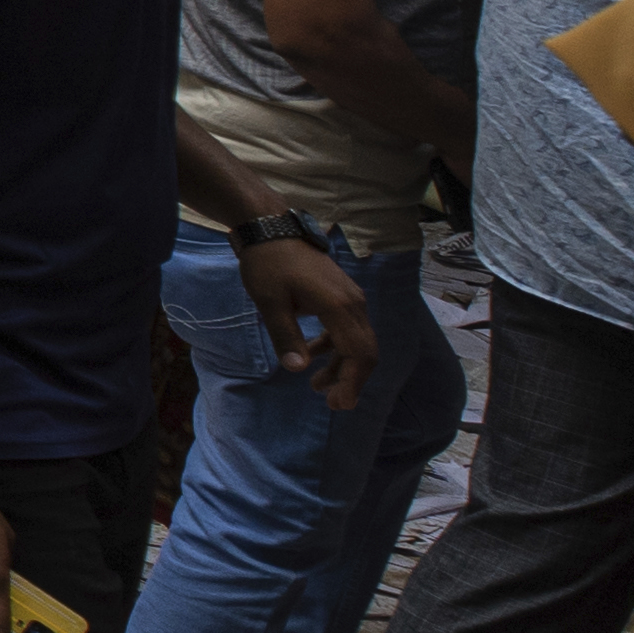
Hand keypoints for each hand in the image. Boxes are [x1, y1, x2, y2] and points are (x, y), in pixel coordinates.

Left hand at [238, 232, 374, 410]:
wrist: (271, 228)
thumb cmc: (268, 263)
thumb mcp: (270, 302)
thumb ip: (285, 336)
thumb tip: (297, 369)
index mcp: (339, 306)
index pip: (359, 354)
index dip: (353, 382)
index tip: (339, 404)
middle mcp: (353, 303)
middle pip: (365, 350)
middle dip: (352, 380)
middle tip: (333, 404)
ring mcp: (350, 297)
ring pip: (357, 340)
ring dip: (341, 365)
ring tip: (317, 386)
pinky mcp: (341, 295)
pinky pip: (346, 328)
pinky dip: (334, 347)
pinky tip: (312, 356)